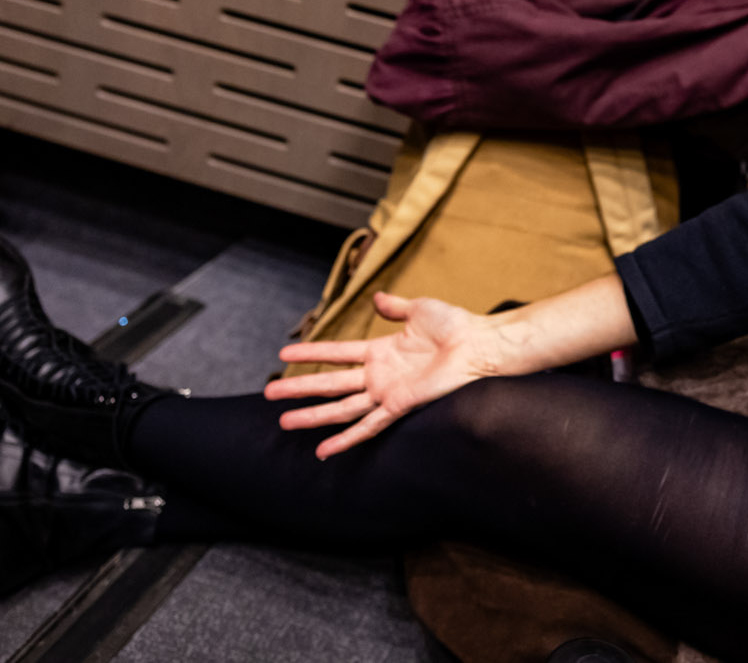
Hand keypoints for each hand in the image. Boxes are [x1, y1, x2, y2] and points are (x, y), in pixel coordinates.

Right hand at [266, 292, 501, 458]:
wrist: (479, 344)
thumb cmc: (455, 325)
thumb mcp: (419, 308)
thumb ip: (394, 306)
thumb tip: (377, 298)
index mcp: (381, 351)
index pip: (337, 352)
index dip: (311, 353)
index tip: (283, 355)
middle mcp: (379, 374)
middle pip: (330, 383)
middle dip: (300, 389)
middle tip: (268, 395)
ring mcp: (387, 392)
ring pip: (341, 407)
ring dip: (312, 415)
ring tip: (284, 421)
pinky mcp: (399, 406)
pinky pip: (368, 426)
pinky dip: (346, 439)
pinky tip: (324, 450)